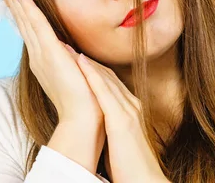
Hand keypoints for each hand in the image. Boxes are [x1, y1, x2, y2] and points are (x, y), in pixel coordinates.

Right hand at [0, 0, 103, 123]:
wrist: (83, 118)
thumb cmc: (83, 98)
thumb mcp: (73, 72)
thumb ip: (67, 59)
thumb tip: (67, 48)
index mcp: (43, 58)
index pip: (29, 27)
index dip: (20, 9)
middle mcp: (38, 54)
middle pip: (22, 20)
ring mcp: (42, 53)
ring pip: (26, 18)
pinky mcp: (50, 52)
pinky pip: (36, 24)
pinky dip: (26, 7)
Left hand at [76, 53, 169, 182]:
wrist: (145, 182)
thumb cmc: (131, 167)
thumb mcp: (121, 141)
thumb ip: (113, 128)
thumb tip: (98, 124)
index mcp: (131, 110)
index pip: (111, 83)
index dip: (94, 70)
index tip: (77, 59)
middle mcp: (132, 105)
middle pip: (108, 76)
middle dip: (88, 61)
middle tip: (69, 46)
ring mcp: (128, 111)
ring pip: (106, 78)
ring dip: (87, 63)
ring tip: (69, 48)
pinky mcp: (121, 120)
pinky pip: (105, 91)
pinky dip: (92, 75)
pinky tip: (80, 62)